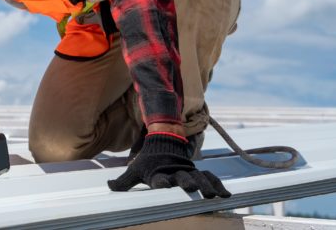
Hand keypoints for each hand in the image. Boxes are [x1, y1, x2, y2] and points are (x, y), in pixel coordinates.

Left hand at [108, 132, 229, 197]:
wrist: (164, 140)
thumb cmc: (149, 160)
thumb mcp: (136, 169)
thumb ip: (124, 181)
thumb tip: (109, 186)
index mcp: (158, 173)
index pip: (159, 179)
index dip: (161, 182)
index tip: (163, 185)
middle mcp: (174, 172)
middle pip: (182, 177)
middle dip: (187, 182)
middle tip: (192, 188)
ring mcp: (187, 171)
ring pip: (199, 178)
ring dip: (206, 185)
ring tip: (213, 195)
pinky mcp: (196, 171)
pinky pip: (209, 177)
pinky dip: (218, 184)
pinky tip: (226, 195)